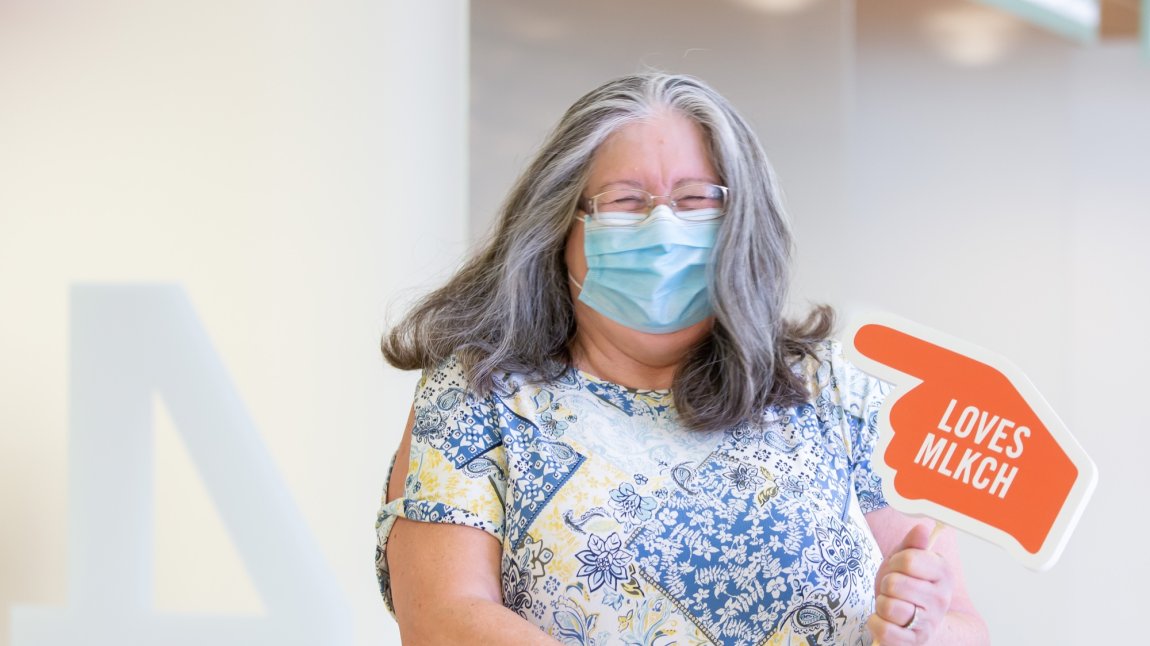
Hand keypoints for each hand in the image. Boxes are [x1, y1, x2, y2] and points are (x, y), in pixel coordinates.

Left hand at [867, 522, 952, 644]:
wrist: (918, 623)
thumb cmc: (909, 588)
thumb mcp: (906, 561)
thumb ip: (912, 545)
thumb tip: (922, 528)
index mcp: (943, 573)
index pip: (909, 559)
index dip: (895, 562)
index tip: (899, 568)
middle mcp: (941, 599)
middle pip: (894, 584)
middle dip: (886, 584)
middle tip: (893, 589)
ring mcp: (929, 622)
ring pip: (888, 606)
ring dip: (881, 603)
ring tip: (890, 604)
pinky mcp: (914, 641)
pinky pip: (884, 630)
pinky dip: (875, 623)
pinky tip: (883, 619)